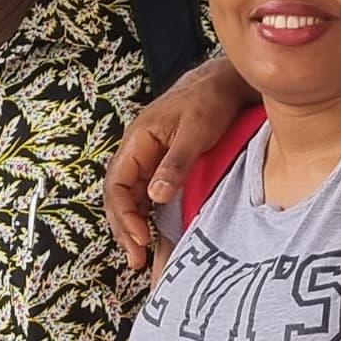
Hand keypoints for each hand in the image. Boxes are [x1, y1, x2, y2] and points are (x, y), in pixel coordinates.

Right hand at [104, 60, 256, 267]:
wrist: (223, 82)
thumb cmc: (209, 99)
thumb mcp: (196, 131)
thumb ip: (176, 163)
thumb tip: (155, 196)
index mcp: (137, 141)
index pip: (117, 184)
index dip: (125, 215)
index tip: (140, 238)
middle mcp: (137, 151)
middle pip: (119, 196)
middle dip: (125, 228)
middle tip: (136, 258)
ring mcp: (148, 158)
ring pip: (132, 198)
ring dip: (134, 226)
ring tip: (142, 256)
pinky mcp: (162, 164)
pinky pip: (147, 194)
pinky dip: (148, 216)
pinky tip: (155, 235)